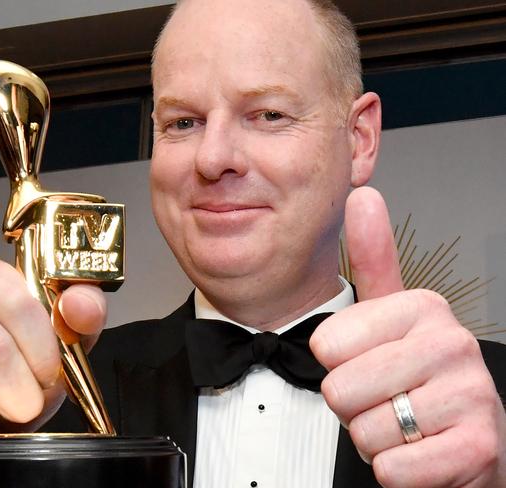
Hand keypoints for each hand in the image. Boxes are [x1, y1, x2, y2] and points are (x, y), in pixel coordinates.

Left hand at [310, 187, 505, 487]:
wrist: (464, 445)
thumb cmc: (417, 381)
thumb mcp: (391, 317)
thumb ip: (374, 259)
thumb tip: (363, 195)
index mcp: (423, 307)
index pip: (325, 344)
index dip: (335, 366)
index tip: (369, 364)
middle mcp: (452, 343)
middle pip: (340, 388)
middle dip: (352, 407)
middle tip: (386, 401)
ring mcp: (471, 395)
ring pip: (363, 430)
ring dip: (374, 439)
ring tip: (404, 425)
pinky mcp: (477, 448)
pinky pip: (391, 468)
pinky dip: (394, 471)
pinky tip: (420, 452)